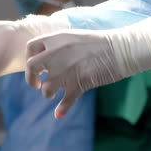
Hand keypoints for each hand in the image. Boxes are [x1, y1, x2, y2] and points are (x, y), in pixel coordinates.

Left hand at [25, 25, 150, 117]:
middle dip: (31, 78)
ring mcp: (66, 70)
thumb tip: (44, 57)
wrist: (122, 49)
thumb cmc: (100, 43)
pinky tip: (58, 114)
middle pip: (31, 67)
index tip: (36, 66)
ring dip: (47, 94)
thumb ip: (57, 45)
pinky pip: (65, 101)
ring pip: (46, 89)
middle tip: (37, 84)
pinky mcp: (78, 84)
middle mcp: (56, 54)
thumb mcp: (74, 36)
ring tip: (53, 94)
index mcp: (56, 39)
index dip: (29, 58)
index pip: (30, 48)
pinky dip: (62, 109)